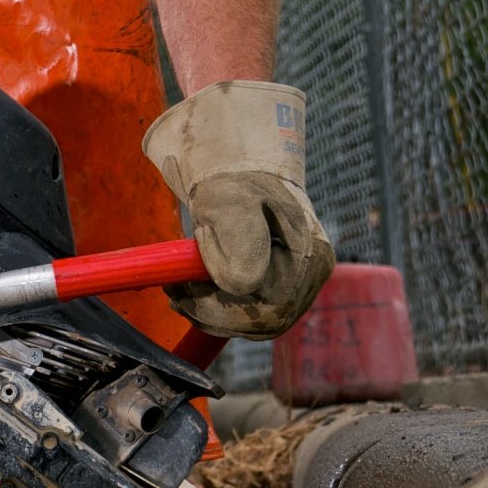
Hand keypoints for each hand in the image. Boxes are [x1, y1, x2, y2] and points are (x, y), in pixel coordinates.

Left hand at [143, 82, 334, 338]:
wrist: (240, 164)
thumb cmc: (232, 177)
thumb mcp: (227, 198)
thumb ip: (237, 236)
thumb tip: (239, 284)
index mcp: (308, 252)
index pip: (265, 306)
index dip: (217, 308)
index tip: (178, 291)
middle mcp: (313, 272)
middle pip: (262, 321)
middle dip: (211, 313)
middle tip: (174, 293)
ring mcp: (303, 282)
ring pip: (253, 323)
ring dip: (211, 312)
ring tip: (181, 288)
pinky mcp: (285, 287)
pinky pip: (251, 315)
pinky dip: (218, 308)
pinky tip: (196, 289)